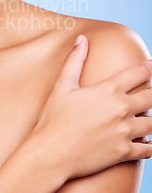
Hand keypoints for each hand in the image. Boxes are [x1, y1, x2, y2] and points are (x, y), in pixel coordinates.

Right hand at [31, 35, 151, 180]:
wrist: (51, 153)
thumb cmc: (53, 118)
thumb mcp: (62, 86)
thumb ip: (74, 61)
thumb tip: (82, 39)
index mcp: (108, 90)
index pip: (140, 72)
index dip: (150, 67)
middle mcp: (121, 109)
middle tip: (151, 92)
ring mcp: (125, 132)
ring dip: (151, 119)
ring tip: (147, 116)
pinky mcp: (124, 152)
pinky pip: (148, 149)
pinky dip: (151, 145)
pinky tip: (148, 142)